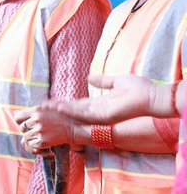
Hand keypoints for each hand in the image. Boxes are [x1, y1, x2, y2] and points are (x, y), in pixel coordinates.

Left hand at [14, 106, 78, 152]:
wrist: (73, 129)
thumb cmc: (59, 118)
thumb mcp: (45, 110)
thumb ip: (30, 111)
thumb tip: (14, 113)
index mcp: (37, 110)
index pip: (18, 117)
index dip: (20, 121)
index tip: (26, 123)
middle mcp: (37, 120)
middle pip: (21, 128)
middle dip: (27, 130)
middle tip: (37, 130)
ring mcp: (40, 131)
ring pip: (26, 137)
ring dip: (31, 137)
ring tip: (41, 134)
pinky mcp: (43, 141)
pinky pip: (31, 144)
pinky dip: (35, 144)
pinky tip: (44, 140)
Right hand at [47, 73, 173, 123]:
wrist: (152, 97)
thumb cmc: (140, 90)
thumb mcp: (117, 81)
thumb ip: (103, 81)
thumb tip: (90, 77)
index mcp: (100, 104)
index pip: (78, 104)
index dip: (64, 104)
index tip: (51, 103)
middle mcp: (97, 111)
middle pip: (73, 110)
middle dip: (57, 109)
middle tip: (40, 108)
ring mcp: (99, 115)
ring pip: (74, 113)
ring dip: (59, 110)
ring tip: (44, 108)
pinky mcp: (103, 116)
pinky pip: (83, 113)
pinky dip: (69, 110)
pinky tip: (58, 107)